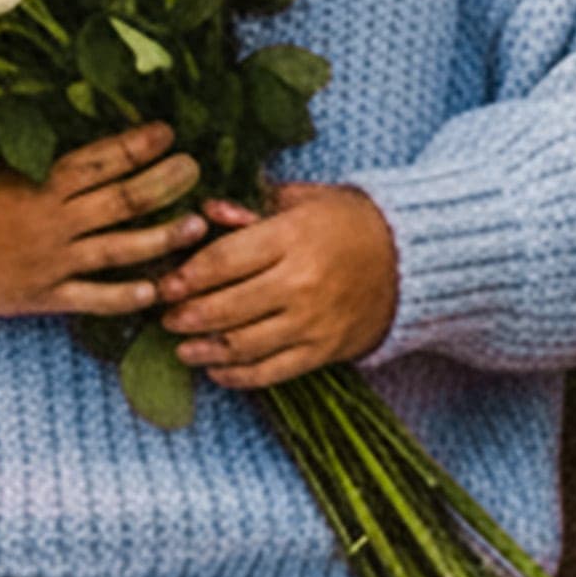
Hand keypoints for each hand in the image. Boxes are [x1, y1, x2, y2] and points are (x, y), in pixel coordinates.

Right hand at [0, 120, 203, 318]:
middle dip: (165, 182)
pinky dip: (124, 295)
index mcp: (39, 182)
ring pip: (119, 248)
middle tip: (195, 169)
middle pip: (122, 199)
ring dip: (162, 237)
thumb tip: (83, 131)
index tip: (168, 133)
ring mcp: (53, 261)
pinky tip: (155, 290)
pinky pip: (93, 298)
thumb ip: (38, 154)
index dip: (138, 145)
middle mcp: (53, 220)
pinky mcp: (46, 296)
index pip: (100, 159)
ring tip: (196, 225)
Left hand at [158, 183, 398, 389]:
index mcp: (292, 238)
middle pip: (227, 306)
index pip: (224, 261)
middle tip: (167, 316)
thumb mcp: (304, 200)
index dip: (187, 275)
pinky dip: (240, 376)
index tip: (166, 284)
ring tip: (183, 347)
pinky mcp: (325, 351)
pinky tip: (217, 370)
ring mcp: (313, 322)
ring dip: (206, 349)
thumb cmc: (347, 222)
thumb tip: (205, 212)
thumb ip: (253, 205)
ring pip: (245, 345)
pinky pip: (273, 372)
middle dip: (189, 315)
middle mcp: (301, 283)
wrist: (409, 259)